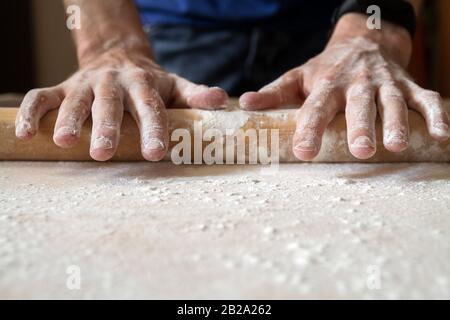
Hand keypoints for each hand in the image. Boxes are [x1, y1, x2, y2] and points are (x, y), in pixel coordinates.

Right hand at [15, 48, 227, 160]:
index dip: (154, 130)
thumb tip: (222, 101)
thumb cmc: (150, 83)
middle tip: (102, 154)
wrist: (118, 57)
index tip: (155, 153)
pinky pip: (41, 97)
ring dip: (67, 120)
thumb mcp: (175, 86)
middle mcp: (113, 83)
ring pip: (74, 101)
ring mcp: (86, 85)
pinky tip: (26, 133)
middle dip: (105, 128)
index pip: (150, 108)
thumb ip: (196, 95)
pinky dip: (31, 112)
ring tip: (63, 142)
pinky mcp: (63, 87)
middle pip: (109, 106)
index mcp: (144, 85)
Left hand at [240, 14, 448, 159]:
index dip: (309, 129)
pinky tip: (443, 136)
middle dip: (361, 126)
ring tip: (398, 146)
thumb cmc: (326, 69)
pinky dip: (436, 115)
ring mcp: (385, 83)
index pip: (315, 109)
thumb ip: (274, 93)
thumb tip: (244, 104)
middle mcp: (356, 83)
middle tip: (361, 150)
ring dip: (397, 122)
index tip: (305, 151)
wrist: (363, 42)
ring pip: (392, 102)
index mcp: (327, 85)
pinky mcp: (407, 85)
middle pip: (358, 105)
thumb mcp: (298, 77)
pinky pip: (425, 99)